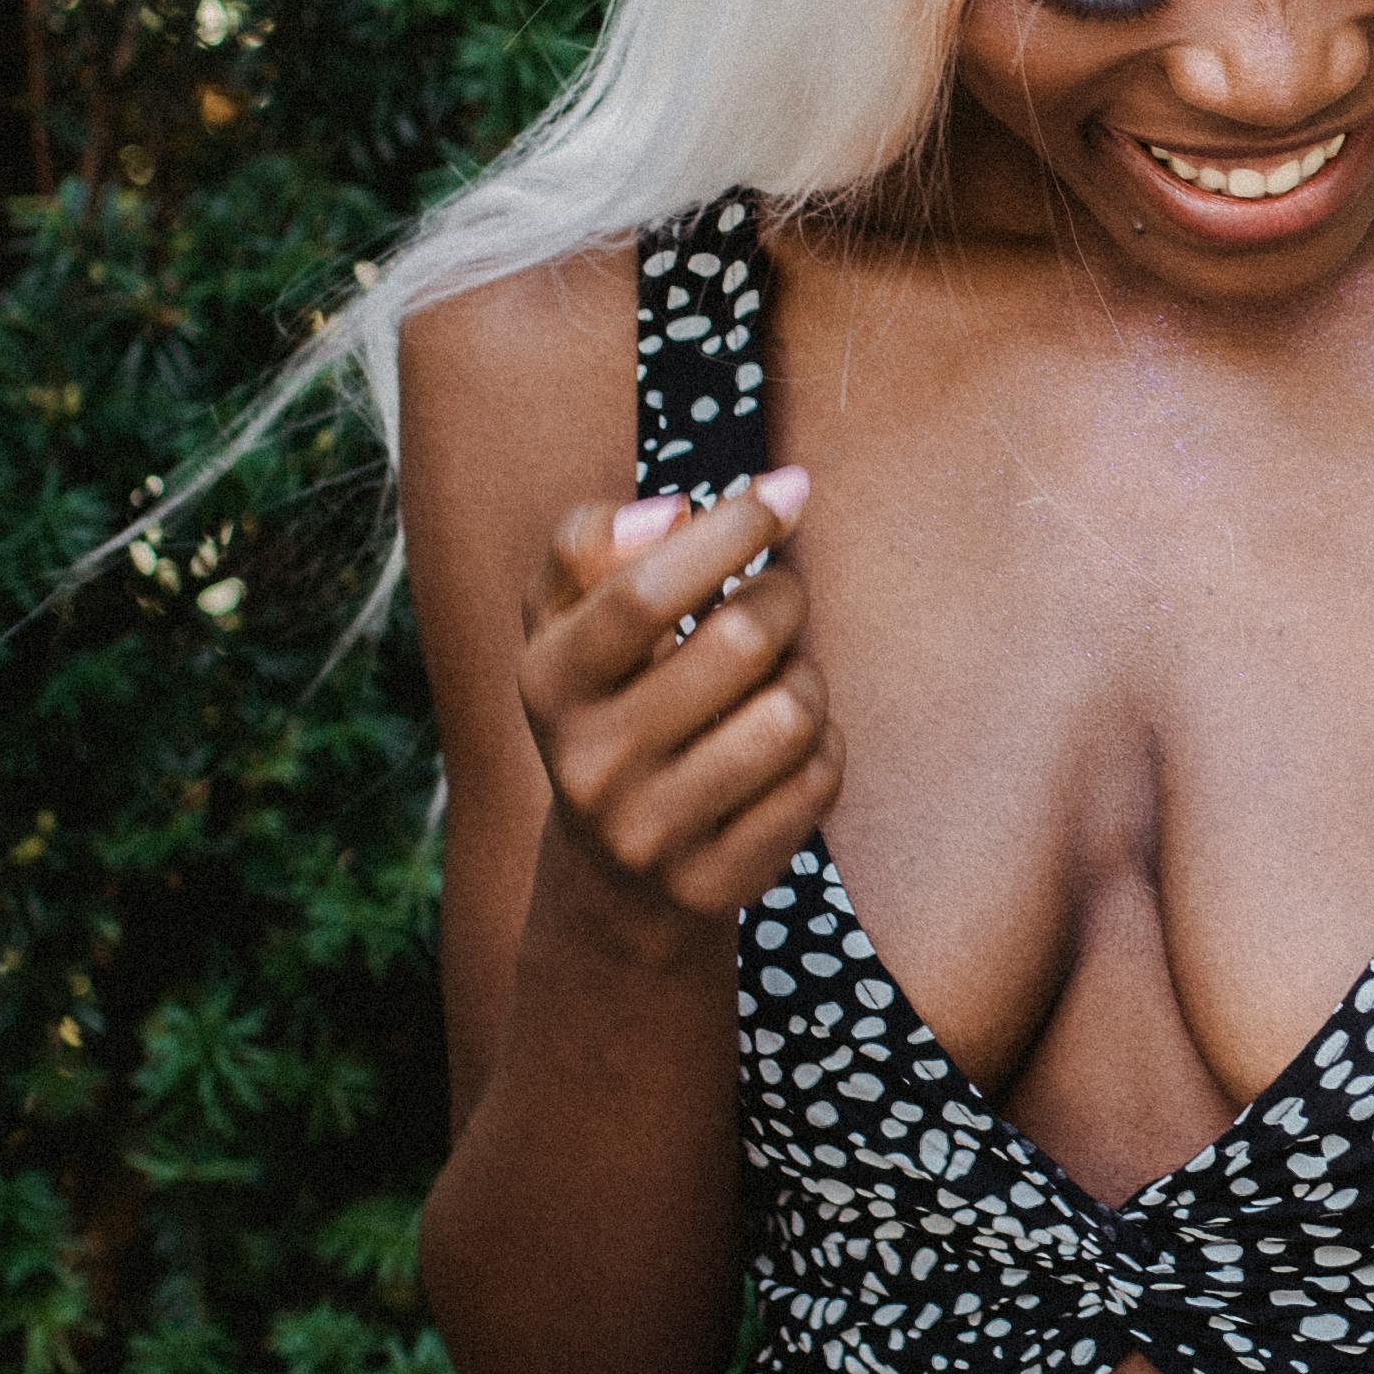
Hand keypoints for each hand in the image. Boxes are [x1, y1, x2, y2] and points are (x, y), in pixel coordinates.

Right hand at [513, 469, 843, 947]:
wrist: (613, 875)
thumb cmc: (610, 703)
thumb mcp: (567, 624)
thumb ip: (589, 546)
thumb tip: (670, 513)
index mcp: (549, 680)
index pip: (641, 591)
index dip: (729, 530)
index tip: (786, 491)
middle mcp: (589, 762)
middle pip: (740, 642)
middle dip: (785, 598)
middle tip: (780, 598)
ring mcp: (651, 832)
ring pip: (792, 714)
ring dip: (808, 678)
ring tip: (780, 681)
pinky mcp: (715, 882)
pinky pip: (817, 782)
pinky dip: (824, 747)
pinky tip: (790, 749)